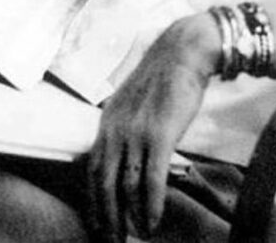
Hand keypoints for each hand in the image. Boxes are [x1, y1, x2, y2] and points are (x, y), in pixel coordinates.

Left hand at [86, 13, 220, 241]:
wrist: (183, 51)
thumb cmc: (164, 77)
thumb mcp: (132, 101)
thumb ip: (125, 126)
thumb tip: (124, 155)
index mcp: (108, 121)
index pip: (92, 169)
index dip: (92, 200)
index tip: (97, 222)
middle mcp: (116, 128)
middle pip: (103, 182)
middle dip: (105, 217)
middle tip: (111, 241)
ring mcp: (137, 131)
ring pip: (125, 186)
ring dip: (129, 218)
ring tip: (136, 237)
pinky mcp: (160, 134)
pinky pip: (151, 179)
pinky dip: (150, 206)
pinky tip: (152, 221)